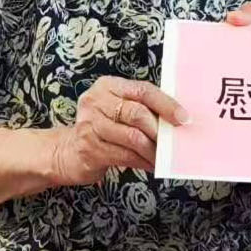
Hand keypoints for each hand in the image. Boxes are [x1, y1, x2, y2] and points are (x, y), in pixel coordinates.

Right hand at [54, 76, 188, 185]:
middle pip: (137, 113)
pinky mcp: (90, 148)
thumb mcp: (117, 110)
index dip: (166, 104)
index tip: (184, 118)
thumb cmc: (102, 127)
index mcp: (108, 86)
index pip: (143, 90)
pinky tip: (151, 165)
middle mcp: (96, 101)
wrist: (67, 151)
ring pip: (133, 137)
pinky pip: (124, 155)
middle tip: (173, 142)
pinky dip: (143, 162)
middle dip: (160, 130)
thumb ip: (141, 108)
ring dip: (153, 150)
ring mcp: (91, 125)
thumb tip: (176, 119)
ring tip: (164, 157)